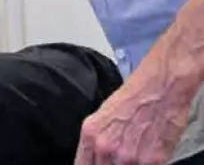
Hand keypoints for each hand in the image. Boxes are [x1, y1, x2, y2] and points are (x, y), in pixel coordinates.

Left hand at [74, 70, 193, 164]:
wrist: (161, 86)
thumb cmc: (135, 95)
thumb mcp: (104, 114)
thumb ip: (98, 138)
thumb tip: (98, 155)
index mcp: (90, 134)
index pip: (83, 164)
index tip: (97, 163)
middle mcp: (106, 147)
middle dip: (110, 164)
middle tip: (119, 156)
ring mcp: (129, 156)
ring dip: (129, 163)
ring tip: (136, 150)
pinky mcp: (152, 160)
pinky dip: (146, 163)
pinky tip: (148, 151)